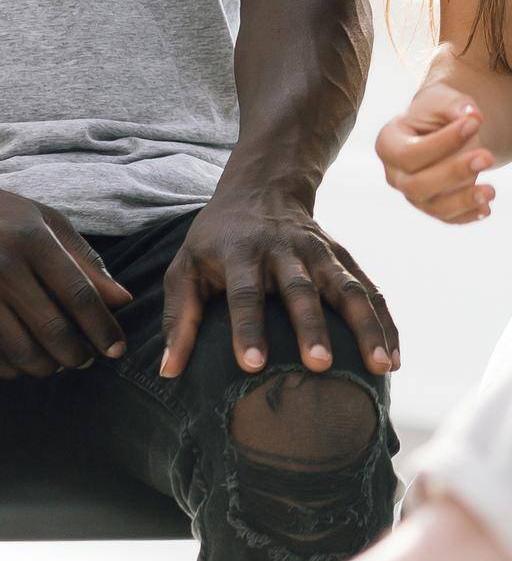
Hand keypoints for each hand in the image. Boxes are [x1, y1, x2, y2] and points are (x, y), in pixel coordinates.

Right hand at [0, 173, 131, 379]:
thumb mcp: (44, 221)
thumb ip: (84, 260)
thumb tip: (122, 301)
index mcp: (31, 239)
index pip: (79, 296)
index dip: (104, 329)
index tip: (116, 348)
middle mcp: (2, 268)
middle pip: (54, 333)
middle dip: (81, 356)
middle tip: (88, 357)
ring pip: (25, 355)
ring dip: (50, 366)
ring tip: (58, 358)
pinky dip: (16, 369)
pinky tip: (25, 356)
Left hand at [161, 191, 398, 378]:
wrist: (260, 188)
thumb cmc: (215, 241)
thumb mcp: (185, 267)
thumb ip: (178, 318)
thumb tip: (167, 372)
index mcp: (240, 253)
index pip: (243, 293)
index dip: (246, 328)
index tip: (252, 365)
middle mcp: (282, 249)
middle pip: (298, 288)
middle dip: (309, 325)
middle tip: (317, 364)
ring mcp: (318, 251)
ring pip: (345, 286)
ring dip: (364, 325)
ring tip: (379, 366)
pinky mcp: (342, 256)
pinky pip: (369, 288)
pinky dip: (384, 321)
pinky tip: (393, 358)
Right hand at [377, 55, 498, 224]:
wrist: (440, 128)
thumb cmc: (436, 113)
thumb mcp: (441, 102)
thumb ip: (453, 106)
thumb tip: (471, 115)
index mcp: (388, 144)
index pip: (409, 153)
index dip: (441, 143)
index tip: (473, 124)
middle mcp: (395, 174)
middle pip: (416, 185)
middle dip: (453, 173)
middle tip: (487, 157)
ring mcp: (412, 194)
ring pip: (434, 207)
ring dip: (463, 200)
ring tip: (491, 190)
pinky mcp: (432, 206)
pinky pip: (448, 218)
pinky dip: (468, 215)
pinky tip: (486, 207)